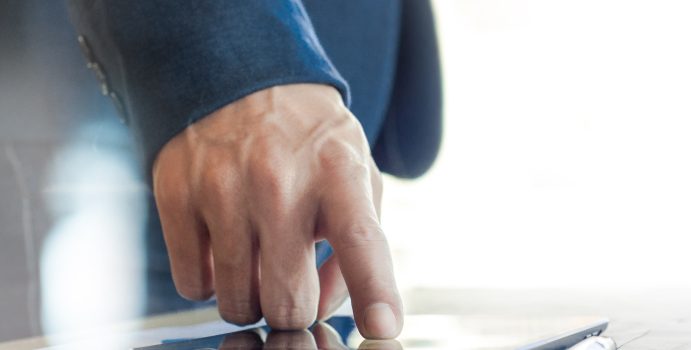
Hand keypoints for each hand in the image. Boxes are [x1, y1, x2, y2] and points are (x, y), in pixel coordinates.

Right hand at [152, 84, 401, 337]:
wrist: (240, 78)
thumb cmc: (309, 141)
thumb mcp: (355, 175)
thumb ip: (357, 245)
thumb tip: (326, 307)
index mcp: (337, 172)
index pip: (361, 239)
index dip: (374, 289)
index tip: (383, 326)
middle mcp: (279, 181)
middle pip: (287, 300)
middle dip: (292, 309)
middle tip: (291, 284)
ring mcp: (222, 188)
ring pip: (236, 302)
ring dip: (250, 297)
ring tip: (257, 258)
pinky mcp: (176, 196)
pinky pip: (191, 286)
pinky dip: (209, 280)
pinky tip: (222, 244)